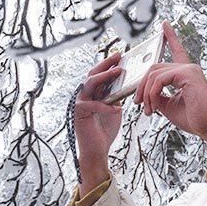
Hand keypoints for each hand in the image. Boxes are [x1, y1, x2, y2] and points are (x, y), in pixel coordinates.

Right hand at [74, 52, 122, 193]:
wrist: (96, 150)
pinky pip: (93, 105)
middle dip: (106, 64)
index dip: (109, 64)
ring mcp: (80, 103)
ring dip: (104, 77)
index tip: (121, 56)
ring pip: (90, 83)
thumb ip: (116, 97)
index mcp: (92, 93)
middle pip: (93, 73)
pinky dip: (105, 106)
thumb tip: (127, 84)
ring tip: (118, 72)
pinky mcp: (79, 113)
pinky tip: (116, 108)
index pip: (99, 74)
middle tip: (119, 56)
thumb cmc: (104, 130)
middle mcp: (84, 95)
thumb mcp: (114, 109)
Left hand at [135, 22, 206, 154]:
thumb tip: (145, 93)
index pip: (177, 50)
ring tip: (148, 110)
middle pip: (154, 68)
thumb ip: (157, 95)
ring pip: (154, 73)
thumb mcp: (168, 105)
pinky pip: (159, 80)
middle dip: (142, 86)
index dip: (170, 36)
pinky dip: (152, 93)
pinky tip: (154, 106)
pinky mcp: (188, 74)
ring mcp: (189, 69)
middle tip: (139, 104)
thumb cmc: (193, 119)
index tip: (165, 24)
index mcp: (186, 74)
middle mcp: (188, 68)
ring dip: (146, 93)